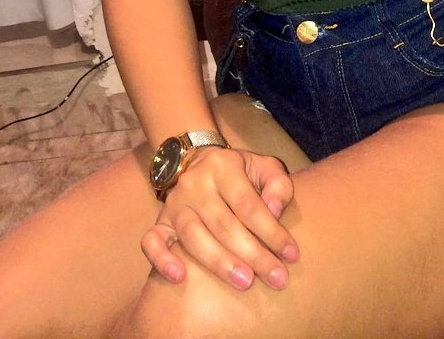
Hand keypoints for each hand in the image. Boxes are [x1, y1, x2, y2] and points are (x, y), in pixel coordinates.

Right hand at [142, 145, 298, 289]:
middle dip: (253, 254)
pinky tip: (179, 278)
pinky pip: (152, 241)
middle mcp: (194, 183)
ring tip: (245, 282)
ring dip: (219, 262)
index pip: (248, 204)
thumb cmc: (240, 172)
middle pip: (224, 224)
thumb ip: (278, 184)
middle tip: (276, 278)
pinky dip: (162, 260)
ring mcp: (174, 203)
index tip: (291, 255)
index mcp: (223, 166)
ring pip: (193, 236)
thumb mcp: (264, 167)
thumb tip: (275, 210)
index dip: (272, 231)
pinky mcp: (160, 221)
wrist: (197, 161)